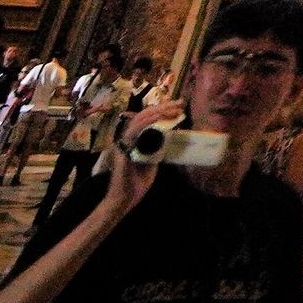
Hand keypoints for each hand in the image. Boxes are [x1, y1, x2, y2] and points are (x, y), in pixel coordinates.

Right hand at [101, 103, 184, 217]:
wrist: (125, 199)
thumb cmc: (137, 183)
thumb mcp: (152, 161)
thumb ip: (158, 148)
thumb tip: (169, 136)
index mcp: (135, 140)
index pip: (147, 119)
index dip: (161, 110)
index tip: (177, 106)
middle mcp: (128, 138)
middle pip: (144, 116)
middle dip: (163, 107)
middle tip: (179, 103)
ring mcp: (125, 143)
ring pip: (139, 120)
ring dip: (157, 112)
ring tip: (173, 108)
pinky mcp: (123, 150)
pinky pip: (133, 133)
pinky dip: (145, 124)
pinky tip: (156, 118)